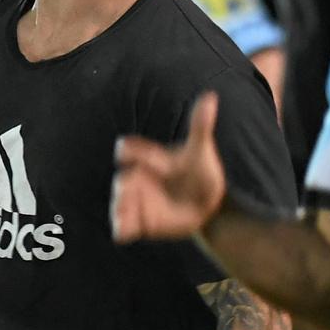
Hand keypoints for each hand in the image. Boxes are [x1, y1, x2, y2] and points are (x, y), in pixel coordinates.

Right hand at [112, 91, 227, 243]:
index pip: (134, 150)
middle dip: (123, 185)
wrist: (209, 205)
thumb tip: (210, 96)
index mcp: (150, 158)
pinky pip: (125, 227)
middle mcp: (139, 178)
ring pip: (121, 204)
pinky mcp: (140, 222)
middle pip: (124, 180)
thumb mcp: (201, 150)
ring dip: (119, 208)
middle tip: (125, 186)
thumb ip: (200, 126)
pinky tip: (123, 233)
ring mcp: (138, 200)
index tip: (124, 149)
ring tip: (122, 214)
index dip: (129, 150)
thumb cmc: (201, 172)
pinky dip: (122, 229)